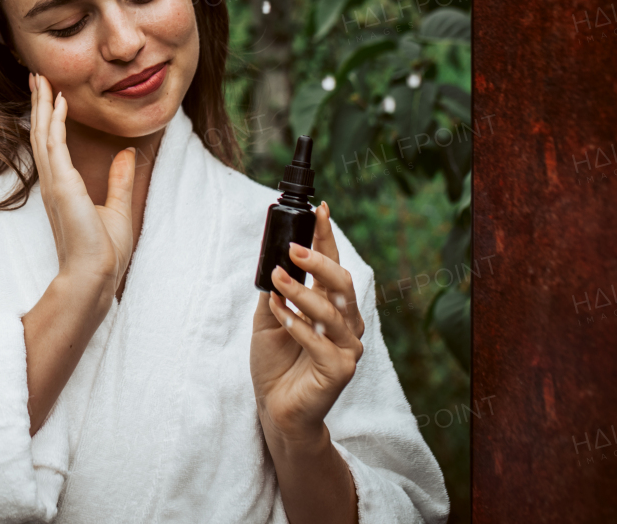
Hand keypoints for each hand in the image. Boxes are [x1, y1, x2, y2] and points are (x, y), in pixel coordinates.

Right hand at [28, 71, 136, 294]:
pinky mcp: (62, 186)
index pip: (52, 145)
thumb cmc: (104, 252)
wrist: (96, 275)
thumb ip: (121, 179)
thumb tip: (127, 154)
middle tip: (37, 76)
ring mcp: (55, 183)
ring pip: (43, 134)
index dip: (49, 118)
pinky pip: (54, 146)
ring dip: (42, 105)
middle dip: (39, 103)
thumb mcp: (118, 208)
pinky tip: (57, 102)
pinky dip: (53, 122)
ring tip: (41, 79)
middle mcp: (54, 183)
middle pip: (41, 133)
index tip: (50, 95)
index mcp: (64, 189)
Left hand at [250, 201, 365, 442]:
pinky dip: (296, 324)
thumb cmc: (276, 363)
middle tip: (293, 249)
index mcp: (331, 307)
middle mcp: (345, 324)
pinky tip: (279, 313)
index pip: (333, 265)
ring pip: (331, 311)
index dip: (327, 237)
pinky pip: (319, 342)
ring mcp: (347, 348)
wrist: (275, 408)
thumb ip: (276, 291)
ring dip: (301, 292)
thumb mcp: (269, 318)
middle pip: (342, 283)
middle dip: (318, 262)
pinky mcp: (339, 370)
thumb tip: (274, 259)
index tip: (320, 209)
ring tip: (277, 280)